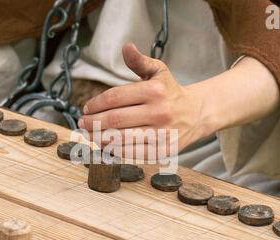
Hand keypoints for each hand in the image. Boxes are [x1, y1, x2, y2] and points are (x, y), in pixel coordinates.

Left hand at [78, 43, 209, 159]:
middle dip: (93, 122)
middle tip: (82, 124)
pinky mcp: (162, 151)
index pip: (115, 97)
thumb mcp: (158, 72)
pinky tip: (106, 146)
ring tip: (89, 135)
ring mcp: (161, 134)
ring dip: (99, 138)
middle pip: (115, 119)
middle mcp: (159, 112)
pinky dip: (115, 151)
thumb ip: (140, 61)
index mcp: (155, 91)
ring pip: (121, 138)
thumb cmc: (170, 92)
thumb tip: (126, 47)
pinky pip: (132, 153)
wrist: (196, 114)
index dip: (96, 104)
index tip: (86, 108)